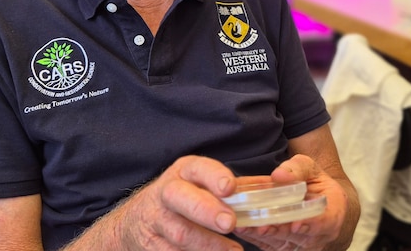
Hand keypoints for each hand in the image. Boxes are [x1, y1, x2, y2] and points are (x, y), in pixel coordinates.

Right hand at [106, 155, 242, 250]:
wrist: (139, 220)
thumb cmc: (184, 198)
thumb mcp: (201, 185)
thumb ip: (234, 188)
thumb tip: (270, 188)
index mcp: (183, 172)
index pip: (198, 168)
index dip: (213, 176)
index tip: (230, 187)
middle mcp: (166, 193)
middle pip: (180, 198)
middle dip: (205, 210)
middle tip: (229, 222)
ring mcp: (156, 221)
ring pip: (179, 233)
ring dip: (207, 244)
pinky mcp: (151, 246)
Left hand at [233, 155, 348, 250]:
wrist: (321, 205)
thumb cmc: (316, 184)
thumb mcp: (311, 169)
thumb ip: (297, 169)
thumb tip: (279, 175)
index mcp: (332, 213)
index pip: (324, 222)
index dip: (310, 225)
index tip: (296, 224)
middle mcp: (318, 235)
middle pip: (297, 236)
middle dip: (276, 230)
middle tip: (259, 225)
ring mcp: (301, 245)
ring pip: (280, 243)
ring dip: (261, 235)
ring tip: (243, 225)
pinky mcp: (284, 248)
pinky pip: (269, 246)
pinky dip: (255, 237)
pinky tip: (241, 227)